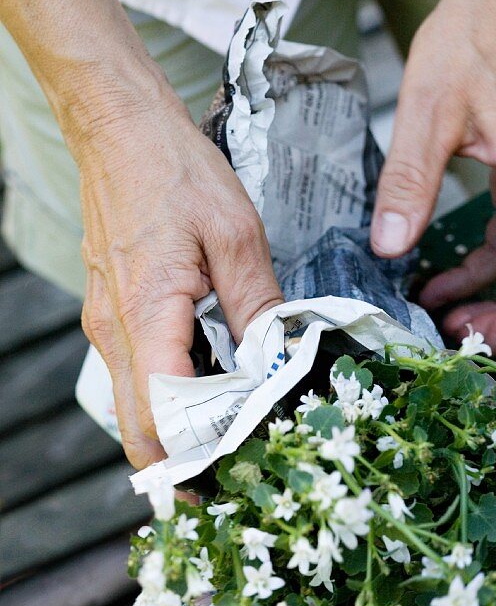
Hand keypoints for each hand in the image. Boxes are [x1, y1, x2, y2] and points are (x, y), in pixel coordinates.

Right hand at [78, 90, 281, 468]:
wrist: (119, 127)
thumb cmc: (175, 170)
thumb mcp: (236, 234)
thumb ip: (258, 304)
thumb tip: (278, 361)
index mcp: (145, 314)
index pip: (163, 416)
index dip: (199, 455)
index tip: (241, 474)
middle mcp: (114, 330)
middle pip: (139, 428)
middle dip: (184, 463)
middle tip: (239, 478)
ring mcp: (106, 322)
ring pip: (134, 406)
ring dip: (178, 432)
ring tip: (235, 440)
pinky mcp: (111, 311)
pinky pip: (136, 373)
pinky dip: (170, 396)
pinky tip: (215, 389)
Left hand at [370, 0, 495, 352]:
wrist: (495, 0)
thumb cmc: (469, 45)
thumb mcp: (427, 114)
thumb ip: (410, 182)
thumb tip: (391, 248)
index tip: (485, 335)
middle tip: (458, 340)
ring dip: (491, 294)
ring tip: (442, 319)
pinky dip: (480, 264)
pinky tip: (439, 276)